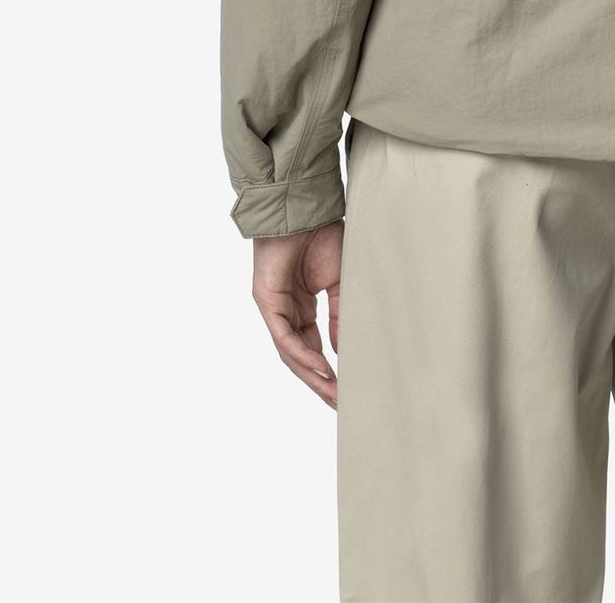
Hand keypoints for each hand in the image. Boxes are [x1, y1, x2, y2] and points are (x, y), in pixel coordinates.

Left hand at [251, 219, 344, 407]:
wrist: (306, 210)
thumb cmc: (322, 236)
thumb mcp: (340, 281)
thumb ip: (339, 315)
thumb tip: (341, 350)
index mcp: (302, 306)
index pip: (313, 347)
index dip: (328, 370)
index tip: (347, 388)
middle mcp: (287, 312)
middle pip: (301, 357)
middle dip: (320, 382)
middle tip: (340, 403)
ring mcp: (275, 309)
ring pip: (291, 353)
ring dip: (312, 375)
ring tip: (333, 393)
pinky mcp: (267, 302)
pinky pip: (284, 337)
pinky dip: (302, 354)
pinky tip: (319, 368)